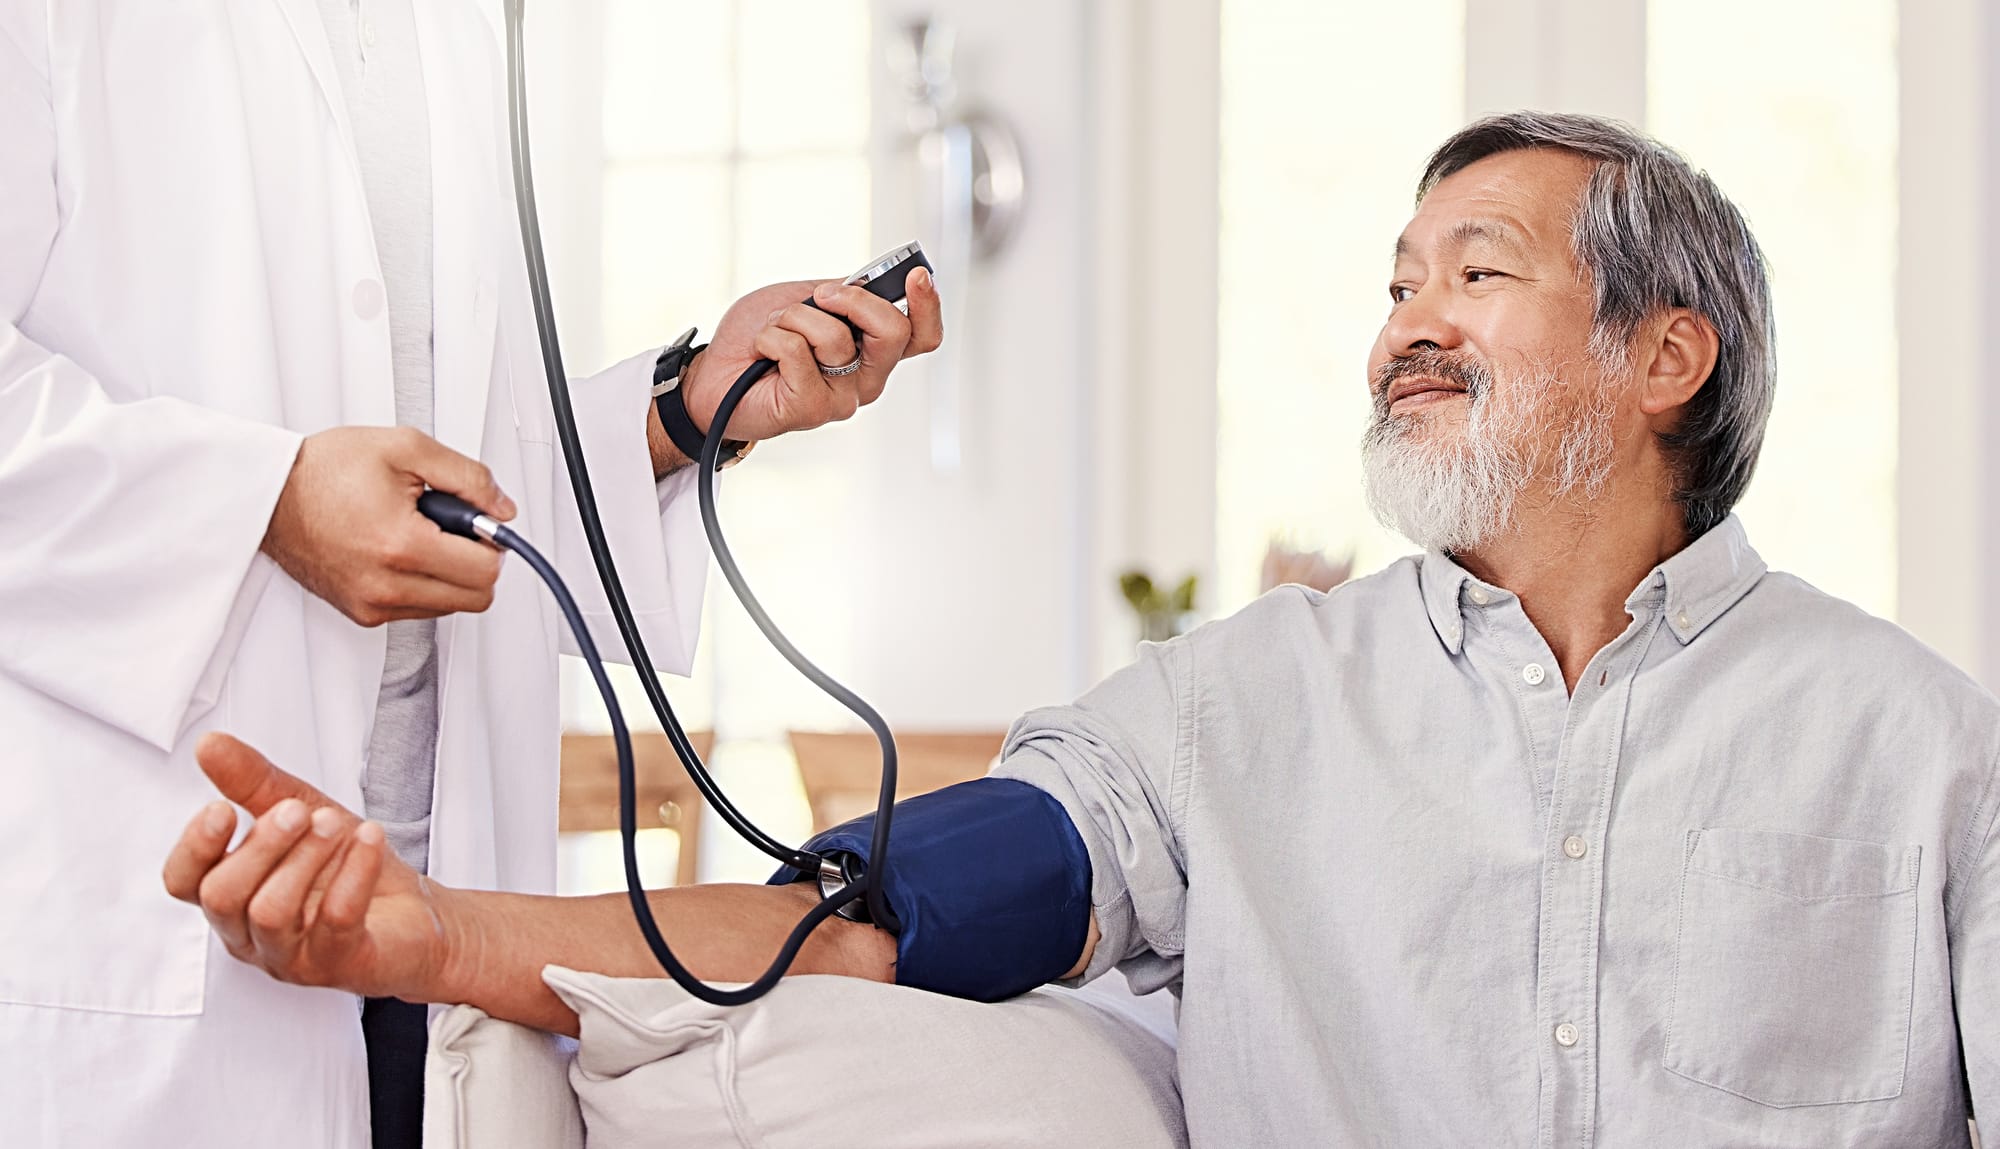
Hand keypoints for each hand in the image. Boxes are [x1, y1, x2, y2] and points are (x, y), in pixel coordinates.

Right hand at [161, 733, 454, 1000]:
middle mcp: (250, 933)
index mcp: (232, 895)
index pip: (183, 882)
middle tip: (298, 812)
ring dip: (304, 859)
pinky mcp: (339, 964)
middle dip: (260, 846)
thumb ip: (254, 784)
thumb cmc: (347, 865)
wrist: (416, 913)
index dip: (194, 848)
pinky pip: (336, 921)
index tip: (223, 808)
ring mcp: (291, 956)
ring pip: (271, 913)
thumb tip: (209, 745)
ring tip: (334, 824)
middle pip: (223, 896)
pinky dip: (352, 874)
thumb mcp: (302, 811)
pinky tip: (369, 838)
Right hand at [263, 426, 514, 625]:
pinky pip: (419, 609)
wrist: (269, 494)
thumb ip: (469, 477)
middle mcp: (386, 585)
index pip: (486, 572)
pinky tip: (401, 550)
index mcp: (401, 546)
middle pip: (476, 597)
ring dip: (449, 573)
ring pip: (450, 607)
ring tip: (418, 533)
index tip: (476, 520)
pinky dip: (423, 583)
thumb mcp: (406, 448)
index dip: (491, 540)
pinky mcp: (362, 613)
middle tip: (451, 527)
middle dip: (475, 560)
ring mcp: (372, 605)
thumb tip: (502, 508)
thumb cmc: (323, 470)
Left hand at [677, 267, 943, 444]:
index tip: (916, 275)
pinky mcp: (811, 410)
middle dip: (854, 301)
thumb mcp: (806, 299)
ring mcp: (841, 398)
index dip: (928, 305)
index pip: (922, 335)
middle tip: (821, 297)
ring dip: (793, 319)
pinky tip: (764, 354)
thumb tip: (869, 283)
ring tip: (775, 332)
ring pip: (835, 338)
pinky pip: (798, 352)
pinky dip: (772, 338)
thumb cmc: (760, 337)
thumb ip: (843, 295)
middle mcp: (865, 378)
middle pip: (894, 333)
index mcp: (872, 350)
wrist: (714, 372)